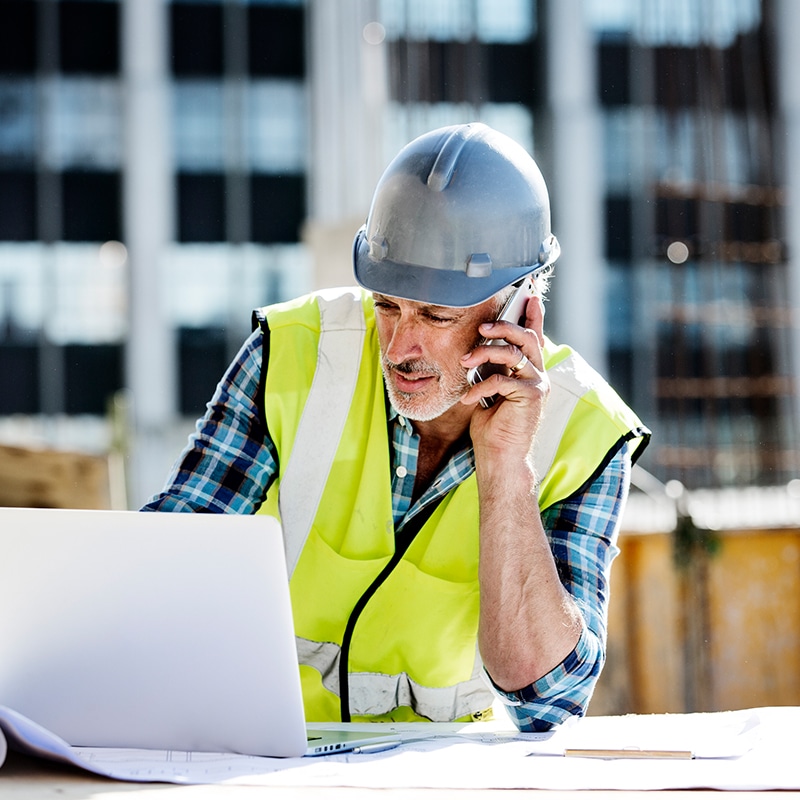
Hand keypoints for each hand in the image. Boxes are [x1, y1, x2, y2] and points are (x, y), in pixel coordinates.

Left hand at [460, 295, 549, 463]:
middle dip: (503, 326)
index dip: (533, 314)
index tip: (529, 294)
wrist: (498, 455)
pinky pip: (503, 379)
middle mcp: (538, 374)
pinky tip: (468, 398)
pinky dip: (481, 387)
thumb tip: (478, 345)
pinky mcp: (533, 396)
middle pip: (525, 337)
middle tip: (482, 326)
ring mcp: (538, 384)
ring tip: (465, 360)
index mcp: (528, 370)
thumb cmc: (491, 425)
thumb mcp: (489, 388)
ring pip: (514, 353)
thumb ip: (491, 367)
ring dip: (485, 352)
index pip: (533, 336)